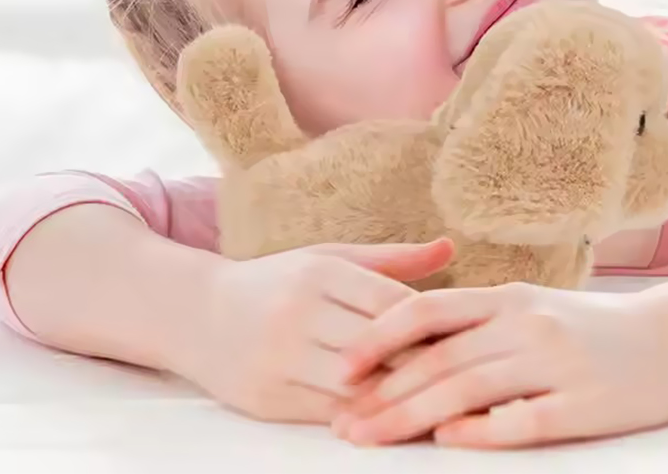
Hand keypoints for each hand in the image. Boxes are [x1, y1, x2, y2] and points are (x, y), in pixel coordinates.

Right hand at [172, 238, 453, 423]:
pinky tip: (394, 420)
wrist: (198, 314)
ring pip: (358, 387)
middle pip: (379, 347)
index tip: (464, 336)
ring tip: (443, 405)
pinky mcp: (268, 396)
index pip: (391, 301)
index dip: (431, 322)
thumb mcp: (327, 259)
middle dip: (424, 364)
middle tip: (469, 376)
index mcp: (319, 272)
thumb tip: (449, 246)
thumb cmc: (278, 282)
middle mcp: (299, 312)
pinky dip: (365, 418)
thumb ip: (390, 259)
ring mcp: (280, 357)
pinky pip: (330, 414)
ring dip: (400, 398)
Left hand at [332, 282, 667, 446]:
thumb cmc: (582, 325)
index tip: (341, 367)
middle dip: (383, 392)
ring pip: (468, 388)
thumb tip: (408, 350)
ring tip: (371, 438)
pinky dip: (481, 431)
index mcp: (505, 297)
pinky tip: (446, 442)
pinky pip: (523, 419)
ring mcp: (555, 360)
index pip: (427, 310)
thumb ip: (473, 321)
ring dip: (412, 416)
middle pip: (438, 358)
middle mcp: (524, 322)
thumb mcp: (526, 306)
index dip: (379, 337)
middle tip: (343, 421)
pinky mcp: (585, 402)